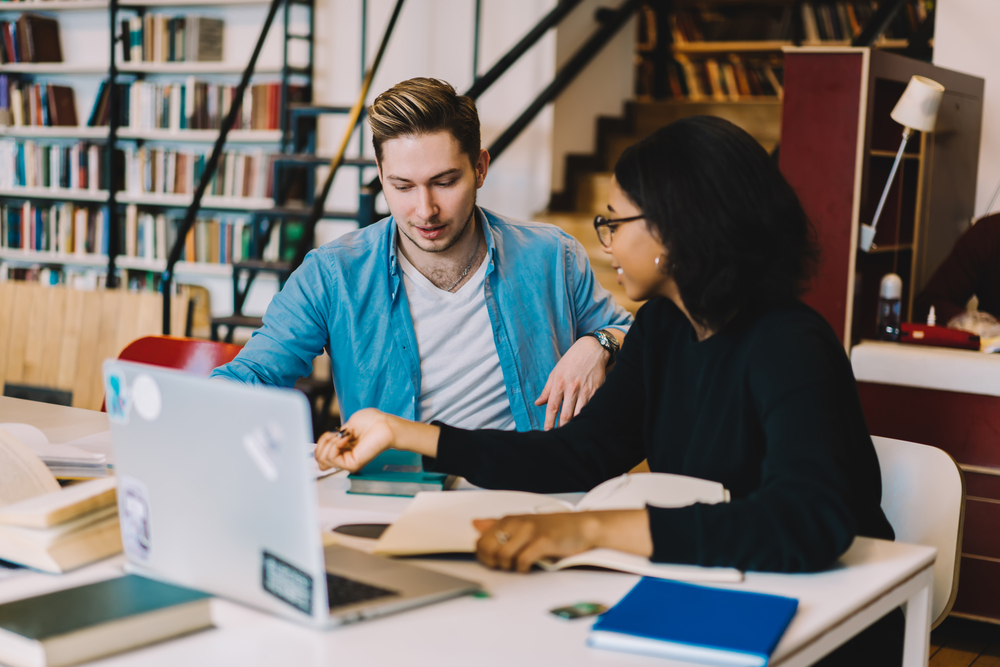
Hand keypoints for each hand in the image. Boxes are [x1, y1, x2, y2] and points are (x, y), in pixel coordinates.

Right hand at [314, 408, 395, 471]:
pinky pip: (331, 457)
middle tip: (337, 434)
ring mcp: (347, 462)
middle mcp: (344, 457)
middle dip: (323, 442)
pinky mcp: (351, 464)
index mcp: (342, 449)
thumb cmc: (371, 422)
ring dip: (329, 442)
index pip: (321, 455)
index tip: (330, 434)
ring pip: (322, 459)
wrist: (384, 424)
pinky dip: (335, 445)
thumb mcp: (344, 428)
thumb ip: (332, 439)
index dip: (321, 444)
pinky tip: (346, 438)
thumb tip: (322, 450)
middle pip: (318, 458)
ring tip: (343, 436)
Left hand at [472, 513, 601, 572]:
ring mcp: (530, 531)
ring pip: (503, 555)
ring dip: (509, 567)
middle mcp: (517, 523)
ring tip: (519, 565)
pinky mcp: (543, 541)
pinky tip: (528, 567)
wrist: (582, 526)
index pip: (481, 541)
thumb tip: (475, 523)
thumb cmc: (553, 528)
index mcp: (509, 520)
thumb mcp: (522, 523)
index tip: (493, 562)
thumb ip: (498, 524)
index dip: (484, 557)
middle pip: (488, 549)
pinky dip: (523, 568)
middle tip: (506, 566)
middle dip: (493, 563)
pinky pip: (523, 560)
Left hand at [534, 336, 608, 428]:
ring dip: (574, 424)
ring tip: (570, 432)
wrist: (592, 350)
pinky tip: (583, 423)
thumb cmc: (571, 361)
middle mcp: (572, 388)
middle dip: (561, 427)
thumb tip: (538, 403)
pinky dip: (586, 416)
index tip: (547, 431)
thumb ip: (547, 390)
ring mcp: (585, 390)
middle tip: (559, 435)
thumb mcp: (555, 373)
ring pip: (579, 414)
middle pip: (566, 414)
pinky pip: (590, 408)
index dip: (549, 421)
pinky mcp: (596, 391)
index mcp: (559, 383)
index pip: (552, 407)